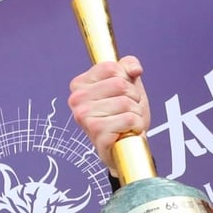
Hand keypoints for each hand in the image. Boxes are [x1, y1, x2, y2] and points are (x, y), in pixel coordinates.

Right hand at [67, 55, 150, 175]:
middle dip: (133, 97)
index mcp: (80, 84)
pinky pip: (128, 119)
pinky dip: (136, 125)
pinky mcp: (96, 132)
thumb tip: (134, 68)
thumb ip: (128, 67)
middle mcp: (77, 99)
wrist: (125, 145)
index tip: (122, 91)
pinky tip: (126, 131)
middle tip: (126, 109)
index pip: (111, 67)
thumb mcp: (128, 84)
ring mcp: (84, 116)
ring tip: (126, 121)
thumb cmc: (123, 114)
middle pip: (120, 84)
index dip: (126, 78)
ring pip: (126, 102)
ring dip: (135, 112)